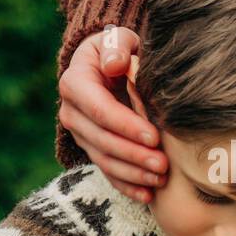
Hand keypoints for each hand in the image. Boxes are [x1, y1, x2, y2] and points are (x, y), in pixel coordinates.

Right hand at [58, 27, 166, 202]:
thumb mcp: (117, 40)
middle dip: (133, 155)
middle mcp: (72, 113)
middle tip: (163, 164)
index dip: (126, 126)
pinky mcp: (92, 150)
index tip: (154, 137)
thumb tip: (116, 65)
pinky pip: (108, 173)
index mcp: (75, 84)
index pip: (100, 110)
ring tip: (161, 179)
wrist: (108, 66)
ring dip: (133, 174)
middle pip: (102, 140)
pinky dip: (127, 186)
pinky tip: (148, 195)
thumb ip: (117, 46)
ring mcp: (80, 135)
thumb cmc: (118, 50)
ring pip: (105, 161)